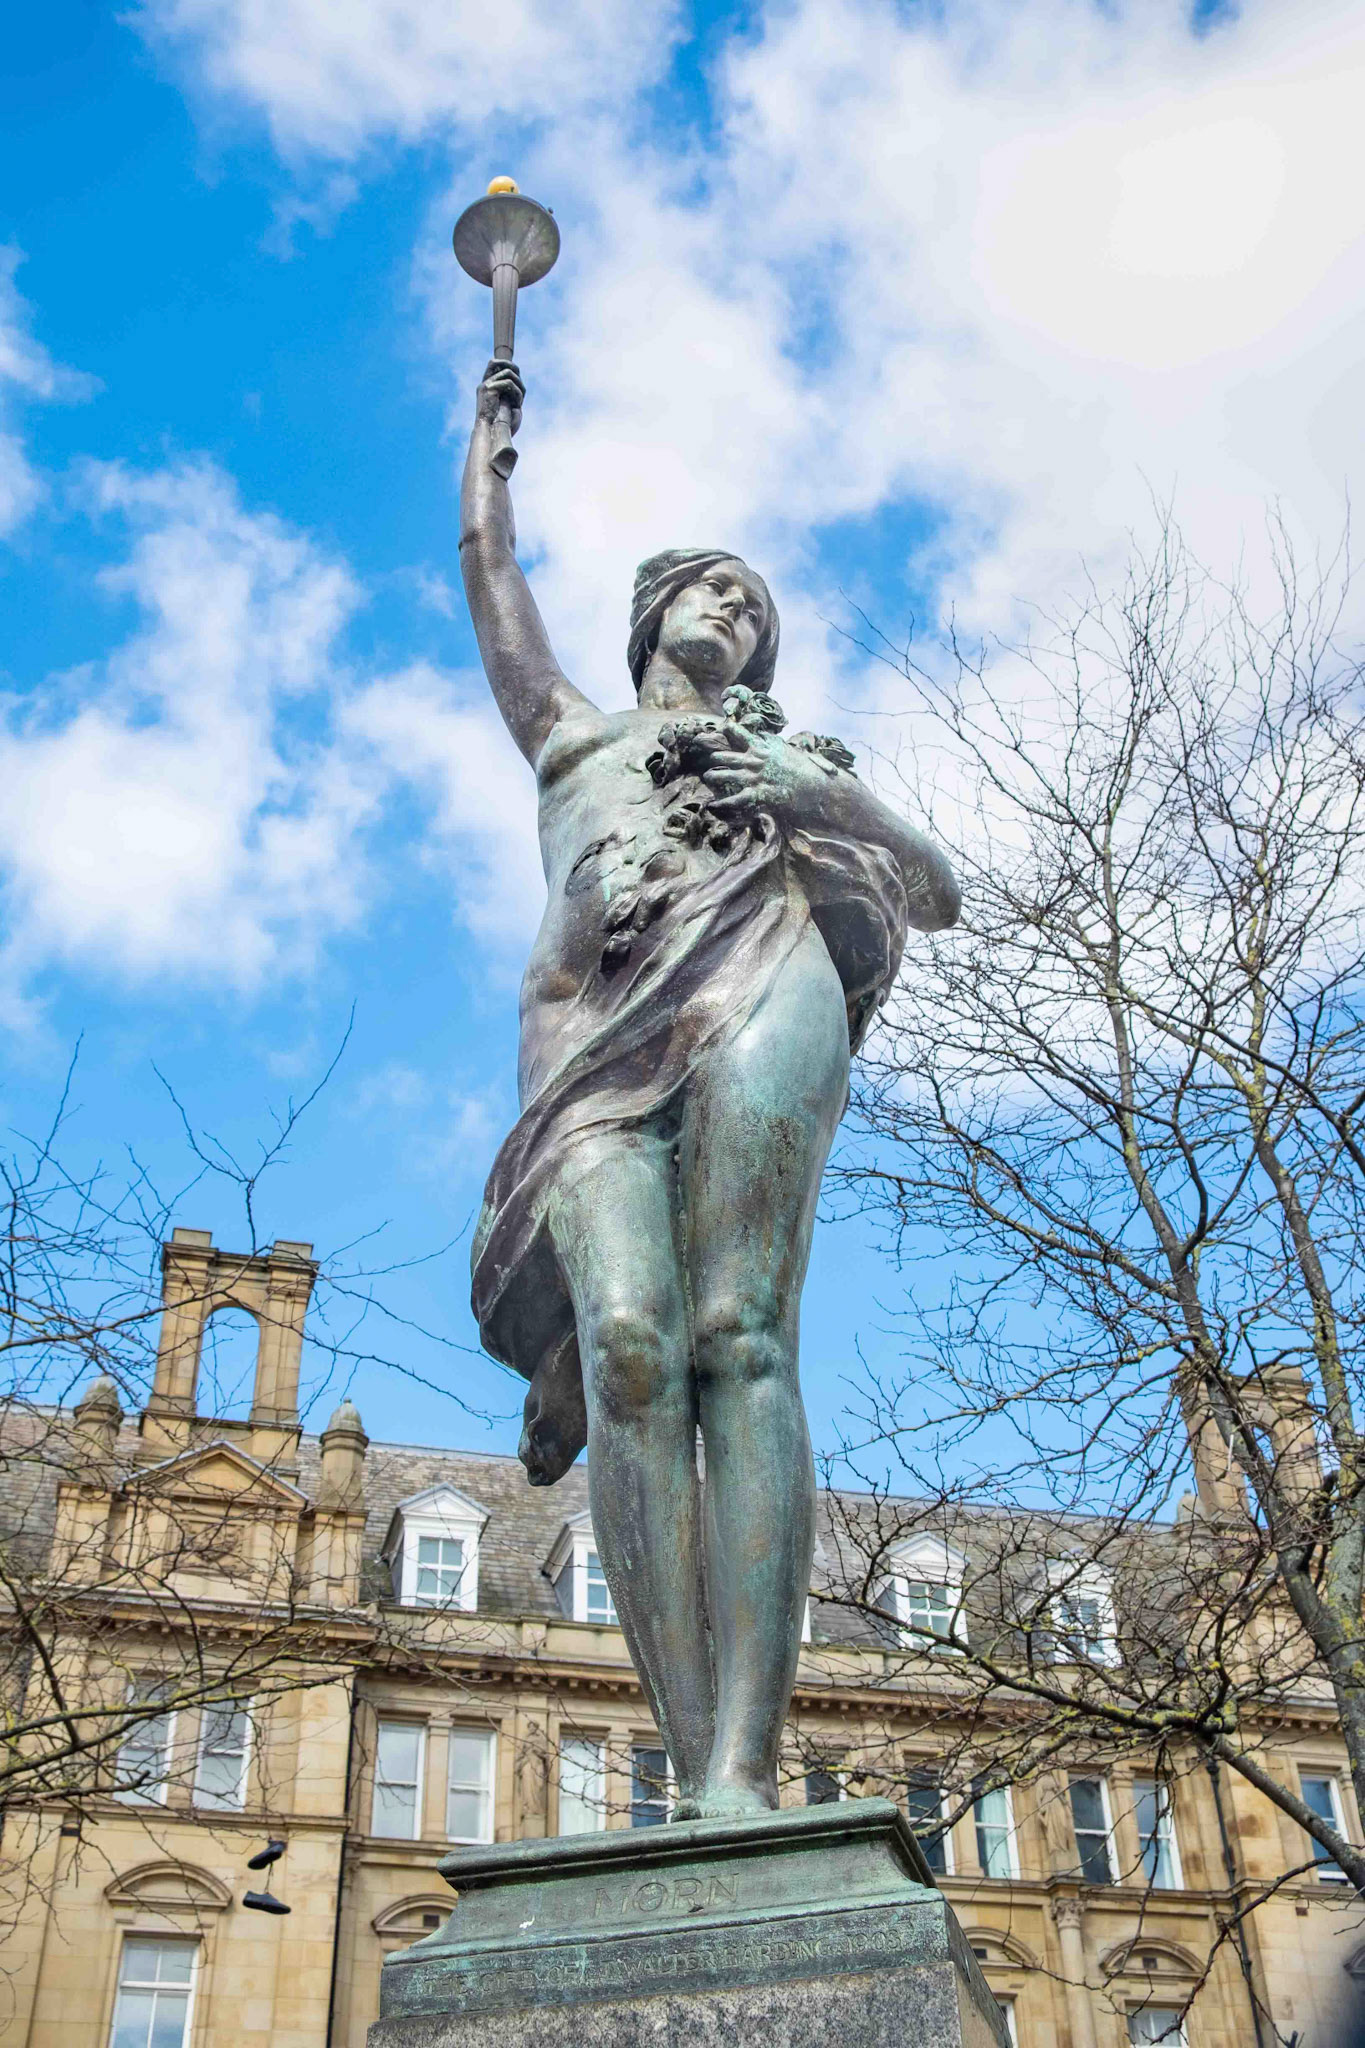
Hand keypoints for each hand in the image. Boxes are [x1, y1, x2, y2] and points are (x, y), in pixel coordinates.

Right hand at [477, 359, 523, 436]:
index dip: (505, 363)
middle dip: (514, 370)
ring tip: (520, 400)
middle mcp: (484, 383)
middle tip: (521, 385)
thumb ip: (506, 393)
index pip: (493, 363)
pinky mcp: (490, 390)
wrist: (488, 431)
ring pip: (508, 373)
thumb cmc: (497, 423)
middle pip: (499, 362)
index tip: (516, 375)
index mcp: (486, 386)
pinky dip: (517, 393)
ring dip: (519, 385)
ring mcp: (486, 385)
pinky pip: (508, 383)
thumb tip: (518, 383)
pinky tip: (518, 404)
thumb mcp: (501, 405)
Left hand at [694, 725, 818, 823]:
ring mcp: (755, 778)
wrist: (818, 789)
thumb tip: (767, 736)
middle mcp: (756, 761)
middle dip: (718, 756)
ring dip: (715, 776)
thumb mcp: (791, 752)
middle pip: (729, 756)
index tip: (722, 726)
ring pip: (726, 775)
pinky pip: (735, 800)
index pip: (742, 735)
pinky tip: (713, 805)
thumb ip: (775, 745)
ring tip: (707, 777)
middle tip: (710, 756)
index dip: (731, 730)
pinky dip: (722, 803)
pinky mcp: (758, 795)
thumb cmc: (808, 771)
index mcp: (765, 748)